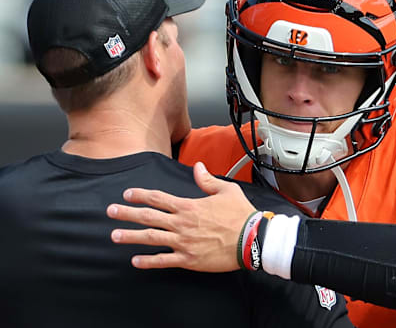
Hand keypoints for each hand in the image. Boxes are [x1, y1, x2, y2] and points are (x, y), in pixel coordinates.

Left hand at [107, 162, 256, 271]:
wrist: (252, 239)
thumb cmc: (241, 215)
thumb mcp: (226, 191)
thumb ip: (208, 180)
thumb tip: (197, 167)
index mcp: (189, 206)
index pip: (158, 198)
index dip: (140, 195)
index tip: (128, 194)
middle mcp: (182, 223)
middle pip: (148, 216)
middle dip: (127, 213)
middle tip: (111, 211)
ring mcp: (183, 242)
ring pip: (151, 238)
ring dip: (130, 236)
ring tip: (114, 236)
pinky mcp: (188, 259)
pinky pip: (163, 261)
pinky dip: (147, 261)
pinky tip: (135, 261)